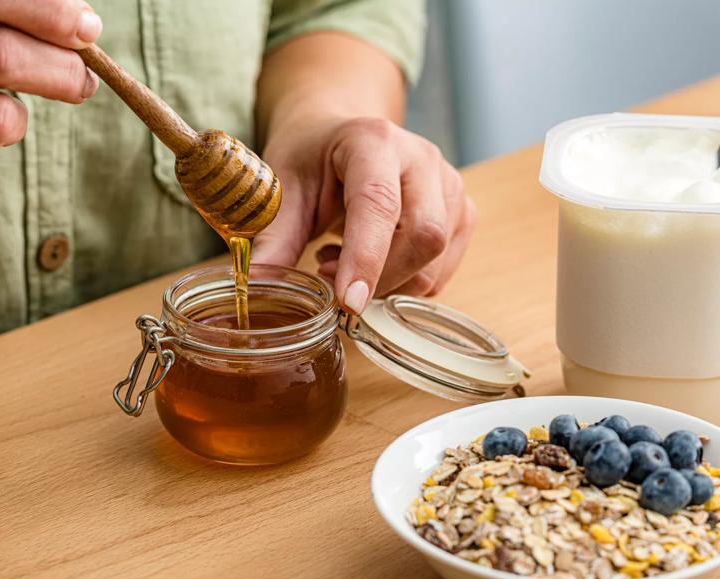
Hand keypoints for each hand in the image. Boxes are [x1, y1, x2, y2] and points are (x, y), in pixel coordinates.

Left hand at [253, 115, 476, 313]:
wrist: (340, 137)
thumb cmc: (311, 159)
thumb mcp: (282, 188)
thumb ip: (274, 238)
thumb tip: (258, 288)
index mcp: (374, 140)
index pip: (380, 204)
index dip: (366, 257)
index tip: (348, 301)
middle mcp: (422, 158)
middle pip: (425, 235)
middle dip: (381, 278)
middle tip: (330, 281)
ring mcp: (450, 185)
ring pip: (436, 261)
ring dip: (388, 283)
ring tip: (342, 265)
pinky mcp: (461, 212)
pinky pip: (443, 270)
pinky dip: (405, 282)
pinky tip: (372, 263)